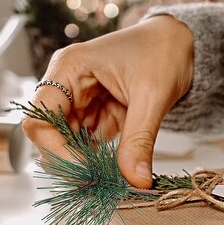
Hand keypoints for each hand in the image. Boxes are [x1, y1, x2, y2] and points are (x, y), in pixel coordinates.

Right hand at [22, 15, 192, 187]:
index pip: (39, 118)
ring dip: (86, 163)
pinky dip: (100, 159)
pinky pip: (90, 143)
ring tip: (111, 179)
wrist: (183, 42)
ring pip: (69, 143)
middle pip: (51, 135)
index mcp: (69, 68)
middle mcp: (68, 85)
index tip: (84, 172)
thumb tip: (136, 180)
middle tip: (99, 182)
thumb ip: (139, 140)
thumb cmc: (164, 51)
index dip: (55, 149)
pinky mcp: (99, 113)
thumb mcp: (152, 96)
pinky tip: (116, 170)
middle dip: (72, 160)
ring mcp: (83, 100)